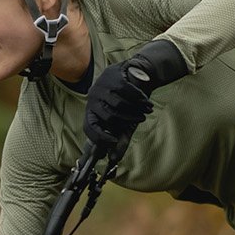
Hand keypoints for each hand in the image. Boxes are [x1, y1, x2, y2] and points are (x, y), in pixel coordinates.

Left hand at [82, 39, 188, 157]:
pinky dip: (140, 98)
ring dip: (136, 109)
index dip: (100, 137)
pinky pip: (127, 92)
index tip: (114, 141)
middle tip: (141, 119)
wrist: (138, 77)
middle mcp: (93, 98)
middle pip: (109, 117)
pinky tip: (146, 101)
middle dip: (128, 120)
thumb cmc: (128, 104)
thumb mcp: (124, 125)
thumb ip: (119, 141)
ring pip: (119, 105)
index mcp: (91, 111)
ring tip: (145, 110)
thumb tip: (113, 159)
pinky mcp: (113, 75)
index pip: (89, 128)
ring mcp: (102, 86)